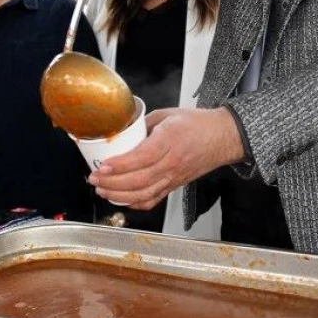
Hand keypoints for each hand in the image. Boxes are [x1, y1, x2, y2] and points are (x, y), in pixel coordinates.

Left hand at [88, 107, 243, 209]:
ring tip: (102, 190)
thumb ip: (144, 123)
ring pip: (143, 194)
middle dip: (111, 183)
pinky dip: (135, 203)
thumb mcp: (168, 114)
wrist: (223, 137)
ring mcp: (173, 177)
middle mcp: (171, 163)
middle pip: (138, 180)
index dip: (120, 165)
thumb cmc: (198, 124)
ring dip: (119, 195)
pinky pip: (153, 199)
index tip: (102, 166)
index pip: (142, 158)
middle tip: (94, 179)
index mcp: (169, 141)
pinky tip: (122, 199)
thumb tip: (124, 131)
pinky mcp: (175, 185)